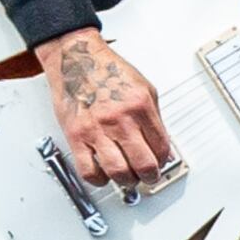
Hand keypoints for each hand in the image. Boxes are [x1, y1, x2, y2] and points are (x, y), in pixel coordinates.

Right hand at [39, 29, 173, 190]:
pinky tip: (103, 175)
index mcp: (140, 106)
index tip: (160, 163)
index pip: (161, 146)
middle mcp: (121, 119)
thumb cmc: (106, 71)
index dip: (164, 161)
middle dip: (150, 177)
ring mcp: (97, 129)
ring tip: (128, 178)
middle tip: (148, 178)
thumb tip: (161, 146)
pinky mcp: (76, 136)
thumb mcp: (142, 87)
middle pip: (144, 165)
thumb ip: (153, 117)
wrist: (76, 58)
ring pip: (119, 172)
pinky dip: (99, 180)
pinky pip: (89, 170)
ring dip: (127, 181)